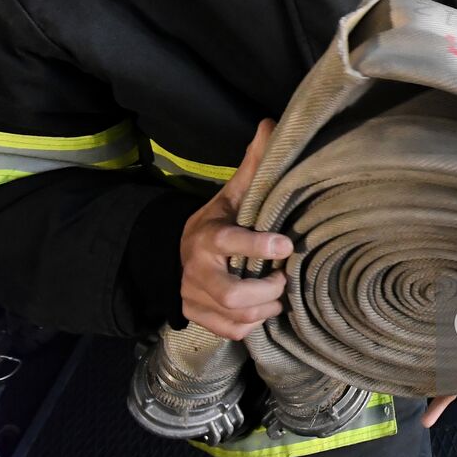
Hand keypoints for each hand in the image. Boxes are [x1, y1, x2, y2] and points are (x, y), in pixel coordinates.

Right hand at [179, 119, 293, 339]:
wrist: (170, 256)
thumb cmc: (214, 223)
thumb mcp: (229, 195)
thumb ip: (252, 166)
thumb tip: (271, 124)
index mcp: (207, 236)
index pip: (230, 242)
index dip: (259, 245)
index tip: (286, 244)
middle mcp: (197, 270)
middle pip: (232, 294)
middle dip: (267, 291)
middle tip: (283, 279)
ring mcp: (194, 298)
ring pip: (235, 317)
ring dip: (264, 309)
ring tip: (278, 294)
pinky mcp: (197, 318)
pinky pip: (231, 331)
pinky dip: (251, 324)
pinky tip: (262, 309)